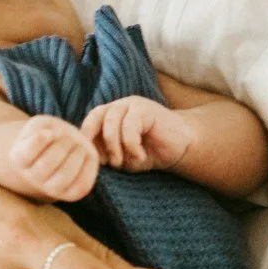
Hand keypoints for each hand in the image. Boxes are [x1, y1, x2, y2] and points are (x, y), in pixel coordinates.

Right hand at [5, 114, 98, 201]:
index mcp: (20, 159)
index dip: (38, 141)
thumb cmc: (47, 136)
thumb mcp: (40, 124)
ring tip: (79, 145)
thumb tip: (50, 136)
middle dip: (62, 144)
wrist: (53, 155)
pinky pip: (82, 185)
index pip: (27, 153)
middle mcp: (34, 178)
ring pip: (64, 177)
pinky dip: (89, 167)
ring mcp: (52, 189)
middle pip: (47, 164)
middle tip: (68, 137)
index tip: (47, 132)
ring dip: (76, 155)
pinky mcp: (71, 193)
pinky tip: (86, 155)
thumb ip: (43, 127)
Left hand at [80, 95, 195, 171]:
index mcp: (108, 116)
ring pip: (111, 123)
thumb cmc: (149, 152)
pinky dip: (132, 147)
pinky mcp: (146, 109)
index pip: (88, 122)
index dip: (86, 140)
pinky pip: (130, 127)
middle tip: (107, 163)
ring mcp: (132, 105)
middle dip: (98, 144)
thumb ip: (106, 154)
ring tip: (122, 163)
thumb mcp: (123, 157)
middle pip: (96, 118)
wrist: (180, 146)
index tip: (92, 161)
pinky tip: (141, 157)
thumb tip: (89, 158)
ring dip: (114, 147)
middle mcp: (118, 107)